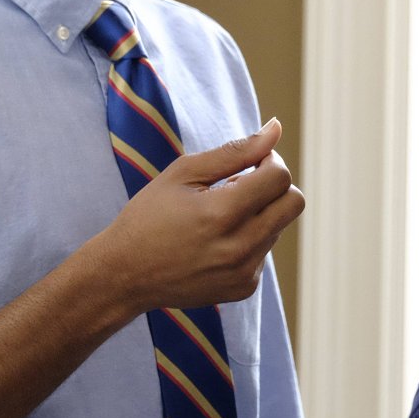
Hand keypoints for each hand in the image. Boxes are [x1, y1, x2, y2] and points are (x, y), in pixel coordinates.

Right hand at [98, 118, 304, 314]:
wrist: (124, 274)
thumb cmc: (150, 215)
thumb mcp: (185, 173)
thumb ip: (236, 150)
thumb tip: (276, 128)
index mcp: (222, 213)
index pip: (280, 177)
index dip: (269, 161)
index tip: (249, 162)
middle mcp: (239, 248)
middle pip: (293, 203)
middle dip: (275, 185)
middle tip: (242, 183)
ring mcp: (243, 272)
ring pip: (280, 226)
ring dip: (260, 212)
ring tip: (219, 214)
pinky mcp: (243, 288)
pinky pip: (265, 251)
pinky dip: (250, 238)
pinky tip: (216, 239)